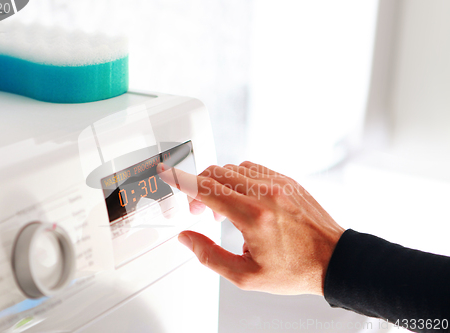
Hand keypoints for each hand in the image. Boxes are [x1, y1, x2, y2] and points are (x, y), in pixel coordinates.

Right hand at [157, 161, 344, 295]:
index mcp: (253, 217)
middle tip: (200, 211)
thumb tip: (187, 238)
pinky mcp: (287, 180)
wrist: (333, 260)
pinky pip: (253, 169)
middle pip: (216, 174)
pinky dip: (239, 179)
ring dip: (219, 184)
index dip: (181, 180)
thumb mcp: (246, 276)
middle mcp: (265, 194)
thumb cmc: (295, 270)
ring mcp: (278, 184)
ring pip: (233, 169)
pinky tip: (243, 199)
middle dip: (199, 188)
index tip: (166, 172)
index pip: (206, 189)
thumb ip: (210, 256)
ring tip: (225, 209)